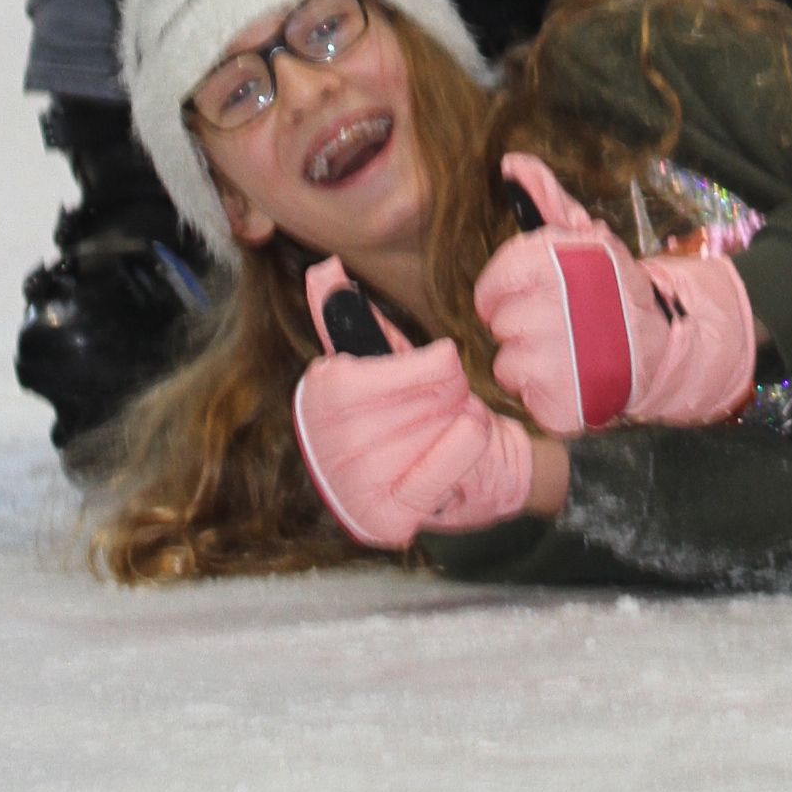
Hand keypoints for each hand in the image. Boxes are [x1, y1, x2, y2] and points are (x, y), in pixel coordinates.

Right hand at [292, 259, 536, 548]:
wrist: (450, 476)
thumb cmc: (404, 411)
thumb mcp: (382, 360)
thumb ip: (353, 316)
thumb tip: (325, 269)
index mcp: (319, 397)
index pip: (386, 369)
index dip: (426, 366)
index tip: (444, 363)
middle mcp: (327, 447)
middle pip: (418, 398)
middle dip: (449, 392)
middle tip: (452, 399)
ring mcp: (353, 488)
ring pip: (433, 427)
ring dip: (461, 417)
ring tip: (454, 422)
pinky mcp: (385, 521)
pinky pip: (441, 469)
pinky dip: (468, 444)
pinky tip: (472, 433)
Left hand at [472, 153, 756, 434]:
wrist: (659, 345)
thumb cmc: (611, 289)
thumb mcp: (585, 238)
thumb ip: (546, 198)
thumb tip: (511, 163)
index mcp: (556, 266)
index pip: (493, 285)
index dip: (503, 292)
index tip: (526, 295)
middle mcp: (555, 313)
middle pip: (499, 324)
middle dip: (520, 323)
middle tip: (556, 322)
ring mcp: (560, 364)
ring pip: (506, 364)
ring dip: (528, 361)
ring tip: (562, 351)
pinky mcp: (563, 406)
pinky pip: (524, 398)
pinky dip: (542, 394)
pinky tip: (568, 378)